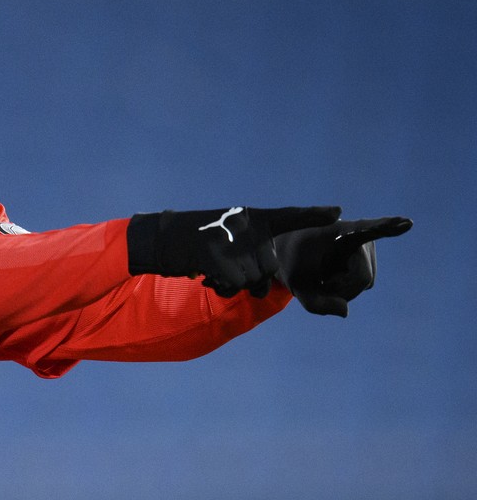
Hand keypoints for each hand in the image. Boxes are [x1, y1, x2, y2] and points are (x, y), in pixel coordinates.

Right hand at [127, 206, 340, 297]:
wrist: (161, 239)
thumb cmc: (195, 242)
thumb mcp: (226, 240)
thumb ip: (249, 257)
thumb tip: (261, 286)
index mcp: (253, 217)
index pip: (289, 215)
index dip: (313, 215)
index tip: (338, 213)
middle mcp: (246, 224)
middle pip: (269, 267)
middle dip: (253, 278)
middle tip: (228, 270)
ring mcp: (231, 238)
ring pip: (253, 278)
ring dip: (235, 283)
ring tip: (216, 271)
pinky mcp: (217, 254)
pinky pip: (235, 282)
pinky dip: (223, 284)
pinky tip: (207, 274)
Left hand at [271, 216, 412, 316]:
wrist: (294, 250)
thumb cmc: (293, 262)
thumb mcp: (296, 285)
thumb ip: (314, 303)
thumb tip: (345, 312)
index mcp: (339, 230)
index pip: (367, 230)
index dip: (388, 227)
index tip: (408, 223)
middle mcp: (361, 236)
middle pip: (361, 279)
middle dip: (339, 290)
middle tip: (317, 282)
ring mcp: (369, 248)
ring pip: (364, 284)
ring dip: (341, 288)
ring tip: (324, 272)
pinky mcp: (369, 261)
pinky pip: (363, 284)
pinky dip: (346, 287)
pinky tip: (332, 275)